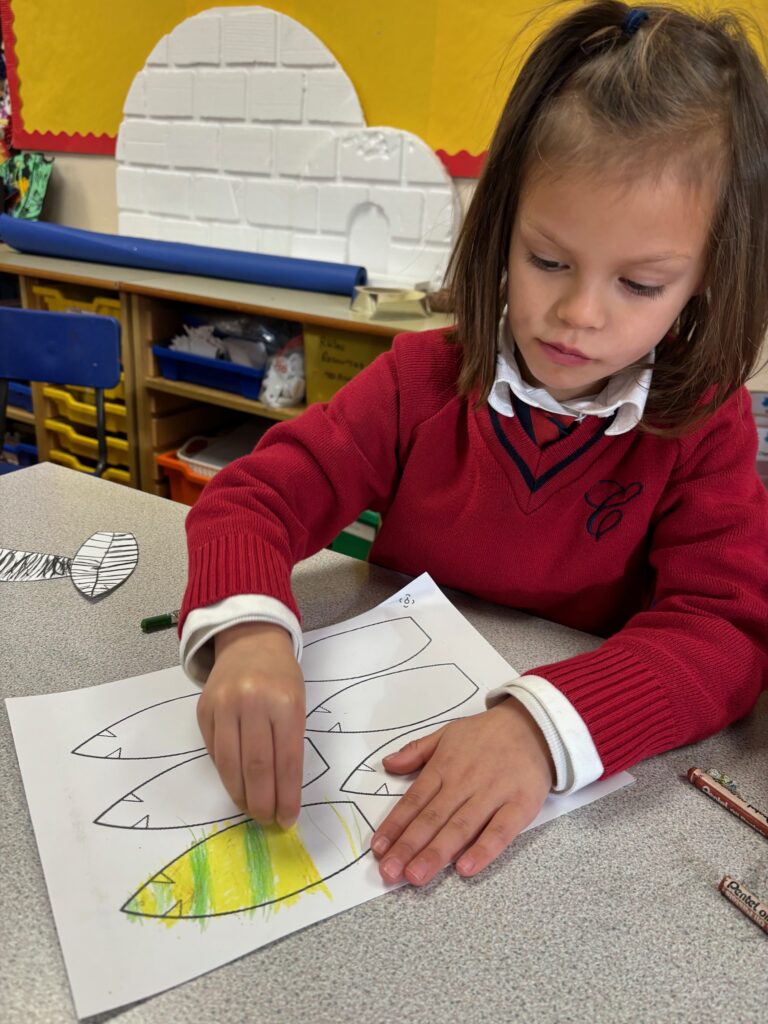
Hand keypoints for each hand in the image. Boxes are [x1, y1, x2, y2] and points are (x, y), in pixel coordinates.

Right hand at [196, 622, 304, 828]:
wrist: (249, 641)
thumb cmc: (281, 677)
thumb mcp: (297, 703)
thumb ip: (289, 743)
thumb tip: (282, 793)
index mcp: (285, 702)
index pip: (287, 761)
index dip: (287, 795)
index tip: (288, 818)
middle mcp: (253, 702)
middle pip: (256, 766)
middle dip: (262, 802)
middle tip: (267, 820)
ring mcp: (224, 705)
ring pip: (229, 764)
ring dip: (240, 794)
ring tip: (251, 809)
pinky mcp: (204, 709)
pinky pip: (214, 751)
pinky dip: (225, 773)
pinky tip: (235, 783)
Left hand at [370, 698, 553, 885]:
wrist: (535, 725)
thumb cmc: (487, 734)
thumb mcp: (447, 733)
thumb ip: (417, 751)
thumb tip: (387, 764)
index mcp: (444, 767)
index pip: (414, 800)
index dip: (395, 825)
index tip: (378, 848)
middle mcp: (464, 783)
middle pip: (432, 818)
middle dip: (409, 847)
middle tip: (389, 873)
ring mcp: (493, 795)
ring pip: (460, 828)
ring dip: (437, 853)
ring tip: (416, 876)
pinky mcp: (520, 805)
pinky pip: (500, 832)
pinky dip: (483, 850)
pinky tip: (466, 868)